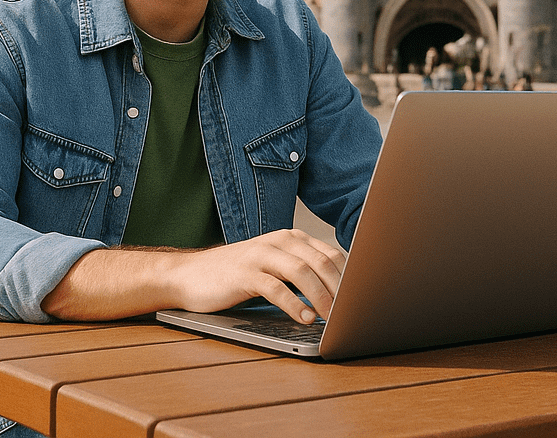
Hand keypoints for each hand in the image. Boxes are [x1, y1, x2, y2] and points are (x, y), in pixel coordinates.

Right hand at [42, 228, 345, 322]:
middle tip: (354, 311)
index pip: (331, 254)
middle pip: (321, 262)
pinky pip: (275, 288)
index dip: (351, 276)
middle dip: (341, 288)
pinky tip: (304, 318)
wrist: (191, 274)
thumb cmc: (239, 273)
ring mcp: (262, 255)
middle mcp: (280, 241)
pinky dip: (293, 304)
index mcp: (292, 238)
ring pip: (302, 272)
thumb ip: (304, 271)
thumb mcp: (275, 266)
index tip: (364, 297)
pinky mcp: (245, 273)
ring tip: (333, 318)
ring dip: (322, 296)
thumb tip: (342, 292)